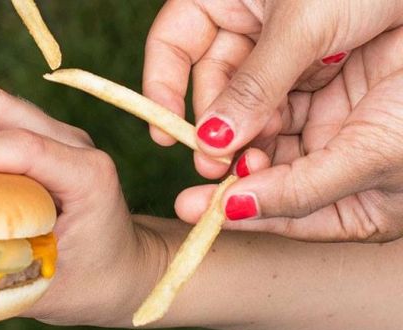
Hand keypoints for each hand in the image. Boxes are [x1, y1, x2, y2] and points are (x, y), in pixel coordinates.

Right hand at [144, 1, 402, 240]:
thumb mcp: (303, 25)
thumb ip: (254, 86)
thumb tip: (212, 141)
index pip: (172, 43)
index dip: (162, 88)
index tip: (166, 134)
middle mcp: (247, 17)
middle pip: (211, 81)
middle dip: (215, 125)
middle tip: (217, 165)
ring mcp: (281, 44)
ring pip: (247, 100)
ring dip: (248, 135)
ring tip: (252, 166)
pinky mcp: (315, 65)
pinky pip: (284, 104)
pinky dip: (280, 131)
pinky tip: (277, 157)